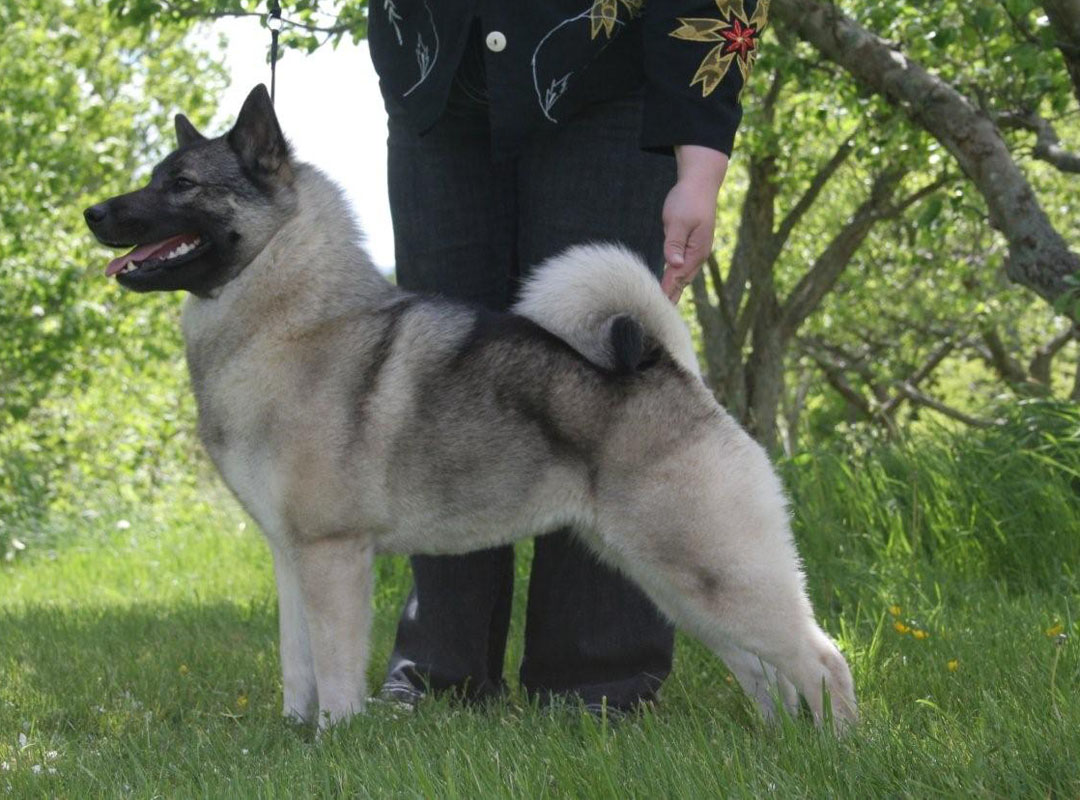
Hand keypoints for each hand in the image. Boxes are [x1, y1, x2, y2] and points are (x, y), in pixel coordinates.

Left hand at [661, 145, 728, 302]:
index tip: (656, 306)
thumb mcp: (677, 220)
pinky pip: (683, 266)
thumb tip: (673, 265)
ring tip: (664, 305)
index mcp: (696, 251)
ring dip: (674, 289)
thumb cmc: (688, 199)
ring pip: (684, 275)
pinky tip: (670, 284)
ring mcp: (696, 250)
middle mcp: (698, 254)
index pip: (678, 277)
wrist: (701, 182)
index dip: (666, 291)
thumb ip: (674, 243)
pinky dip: (675, 277)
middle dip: (671, 296)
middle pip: (682, 281)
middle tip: (658, 315)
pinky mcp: (691, 244)